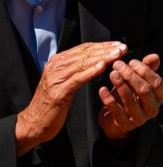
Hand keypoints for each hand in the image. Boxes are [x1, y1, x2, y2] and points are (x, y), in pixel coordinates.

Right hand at [15, 41, 127, 155]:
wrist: (35, 121)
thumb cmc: (54, 102)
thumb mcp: (65, 81)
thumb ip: (76, 70)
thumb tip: (95, 61)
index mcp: (58, 61)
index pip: (84, 48)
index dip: (103, 45)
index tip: (119, 45)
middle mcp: (56, 65)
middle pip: (85, 53)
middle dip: (106, 49)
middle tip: (123, 48)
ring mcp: (56, 77)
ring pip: (83, 63)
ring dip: (103, 58)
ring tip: (118, 54)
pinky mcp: (59, 91)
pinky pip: (78, 78)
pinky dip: (90, 71)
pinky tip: (103, 67)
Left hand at [97, 53, 162, 140]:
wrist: (115, 118)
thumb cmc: (128, 95)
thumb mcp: (137, 81)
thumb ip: (146, 69)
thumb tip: (155, 56)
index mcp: (159, 97)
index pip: (157, 82)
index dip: (145, 71)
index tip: (131, 61)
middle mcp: (153, 109)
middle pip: (145, 90)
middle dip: (131, 76)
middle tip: (117, 65)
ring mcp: (140, 118)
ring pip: (131, 100)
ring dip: (120, 85)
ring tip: (111, 74)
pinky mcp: (126, 125)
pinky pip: (117, 111)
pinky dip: (109, 100)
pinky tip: (102, 89)